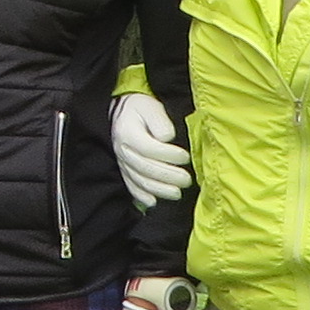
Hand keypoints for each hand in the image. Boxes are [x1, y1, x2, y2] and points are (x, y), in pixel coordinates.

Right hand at [111, 89, 195, 207]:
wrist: (122, 114)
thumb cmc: (141, 109)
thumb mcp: (151, 107)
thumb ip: (160, 121)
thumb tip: (168, 138)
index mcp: (128, 132)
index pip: (149, 148)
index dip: (168, 155)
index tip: (185, 157)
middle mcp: (122, 150)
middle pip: (146, 168)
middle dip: (168, 176)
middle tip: (187, 180)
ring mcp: (122, 163)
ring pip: (140, 180)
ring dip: (159, 190)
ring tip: (177, 193)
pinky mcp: (124, 171)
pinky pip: (131, 186)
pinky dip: (142, 196)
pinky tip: (154, 202)